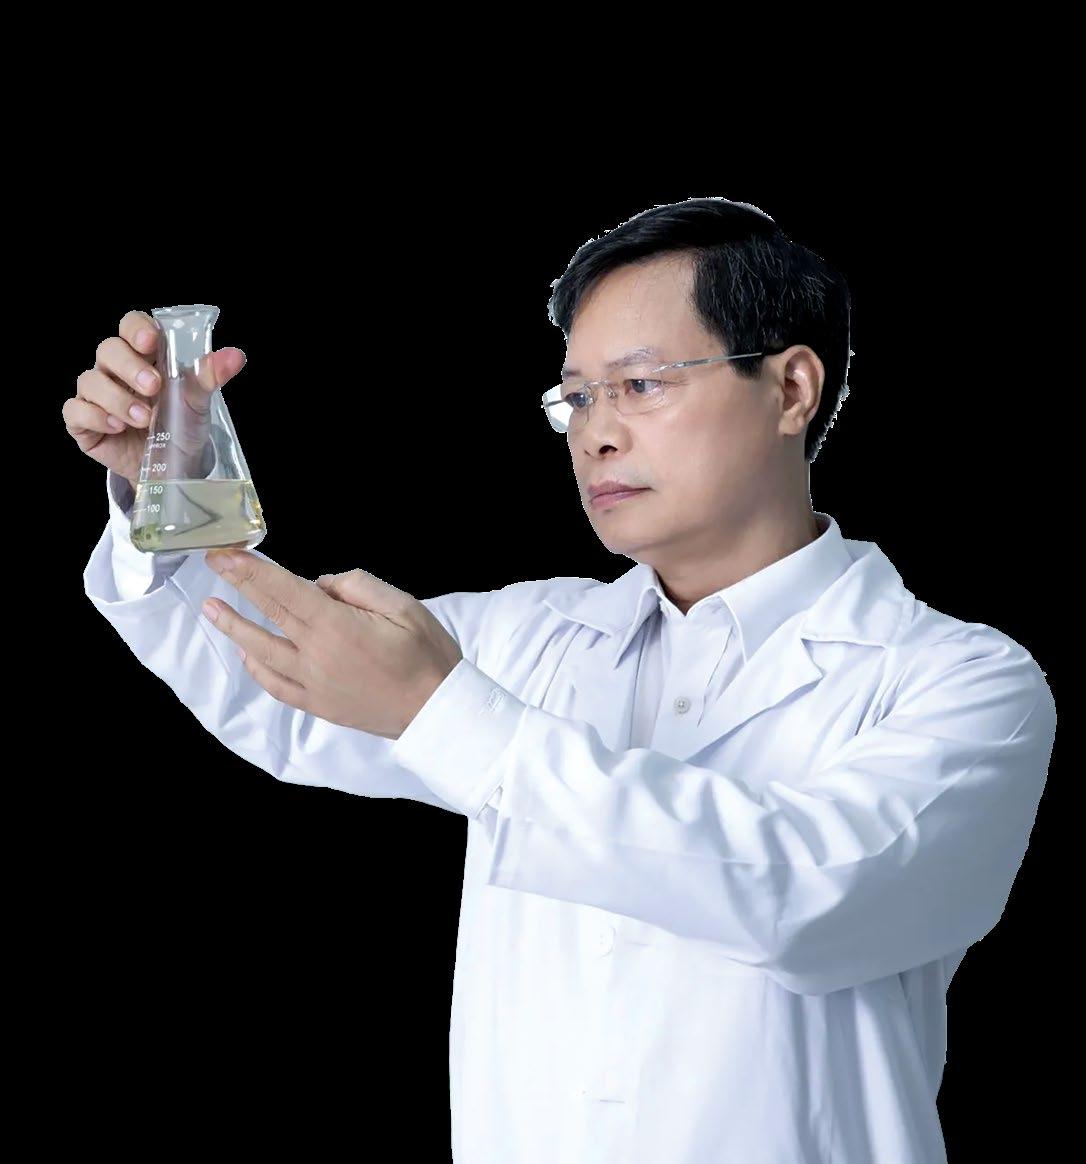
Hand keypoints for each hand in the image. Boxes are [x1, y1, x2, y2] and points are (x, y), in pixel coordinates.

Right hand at [64, 308, 247, 487]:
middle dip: (130, 366)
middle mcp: (116, 370)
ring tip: (144, 418)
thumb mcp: (198, 402)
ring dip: (117, 398)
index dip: (136, 328)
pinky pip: (75, 409)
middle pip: (108, 349)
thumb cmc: (181, 427)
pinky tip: (117, 427)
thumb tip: (235, 356)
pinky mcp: (83, 421)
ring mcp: (97, 394)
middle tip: (154, 387)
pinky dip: (95, 416)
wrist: (172, 470)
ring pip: (90, 380)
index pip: (130, 325)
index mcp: (144, 355)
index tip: (151, 342)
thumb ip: (210, 376)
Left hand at [201, 550, 463, 738]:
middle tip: (212, 563)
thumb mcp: (404, 606)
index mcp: (336, 626)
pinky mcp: (318, 704)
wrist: (438, 711)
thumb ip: (358, 586)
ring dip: (234, 627)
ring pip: (261, 652)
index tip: (225, 553)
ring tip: (212, 608)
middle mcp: (316, 655)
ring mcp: (313, 683)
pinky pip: (276, 685)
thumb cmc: (427, 656)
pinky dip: (257, 668)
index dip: (250, 570)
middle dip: (237, 585)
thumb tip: (322, 585)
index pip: (282, 590)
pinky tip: (248, 656)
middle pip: (268, 614)